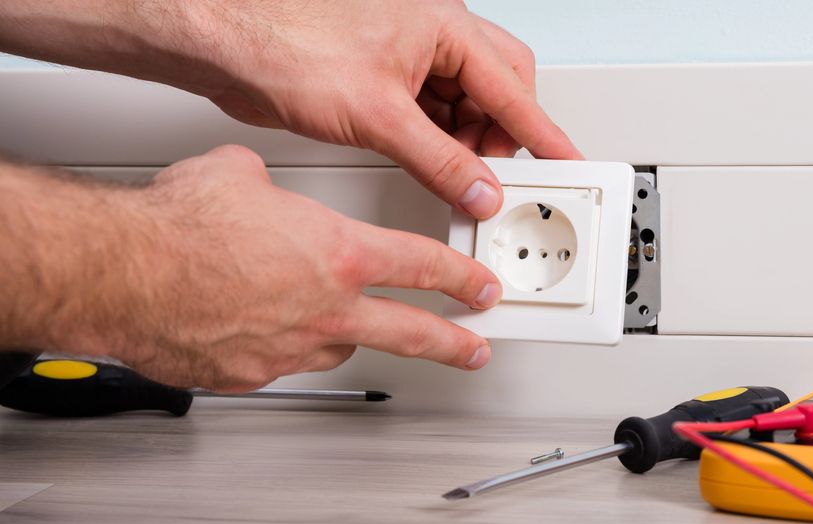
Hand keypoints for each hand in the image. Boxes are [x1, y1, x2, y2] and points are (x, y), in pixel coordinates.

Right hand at [116, 146, 499, 390]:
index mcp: (339, 255)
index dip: (462, 279)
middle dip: (453, 343)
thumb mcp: (240, 177)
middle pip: (412, 334)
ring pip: (336, 347)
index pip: (423, 268)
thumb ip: (270, 190)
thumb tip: (261, 190)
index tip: (480, 288)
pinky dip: (274, 347)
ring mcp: (292, 349)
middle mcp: (326, 310)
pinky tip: (251, 327)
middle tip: (474, 348)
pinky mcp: (254, 375)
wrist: (124, 273)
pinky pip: (279, 363)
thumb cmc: (178, 227)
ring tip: (321, 318)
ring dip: (338, 334)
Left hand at [172, 0, 583, 217]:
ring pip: (465, 107)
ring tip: (459, 179)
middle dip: (502, 138)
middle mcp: (432, 38)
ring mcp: (408, 58)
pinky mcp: (383, 81)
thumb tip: (479, 188)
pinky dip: (439, 146)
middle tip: (497, 176)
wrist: (224, 42)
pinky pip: (432, 116)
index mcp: (444, 28)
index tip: (569, 164)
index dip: (545, 134)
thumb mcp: (378, 115)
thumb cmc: (285, 44)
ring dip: (467, 146)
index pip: (514, 90)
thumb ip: (439, 160)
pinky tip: (433, 168)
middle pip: (499, 91)